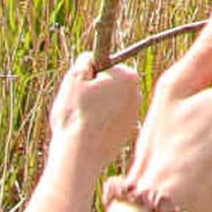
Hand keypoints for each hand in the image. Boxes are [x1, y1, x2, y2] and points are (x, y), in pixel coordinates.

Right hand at [43, 47, 150, 187]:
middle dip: (96, 91)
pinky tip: (90, 131)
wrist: (80, 154)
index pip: (107, 67)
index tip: (83, 89)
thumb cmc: (76, 114)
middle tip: (81, 104)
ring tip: (84, 119)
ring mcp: (134, 114)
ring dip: (98, 107)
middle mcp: (137, 94)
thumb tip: (91, 58)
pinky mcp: (127, 131)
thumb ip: (85, 60)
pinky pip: (111, 120)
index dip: (90, 76)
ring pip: (110, 103)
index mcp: (128, 77)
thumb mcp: (75, 77)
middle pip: (111, 84)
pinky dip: (101, 123)